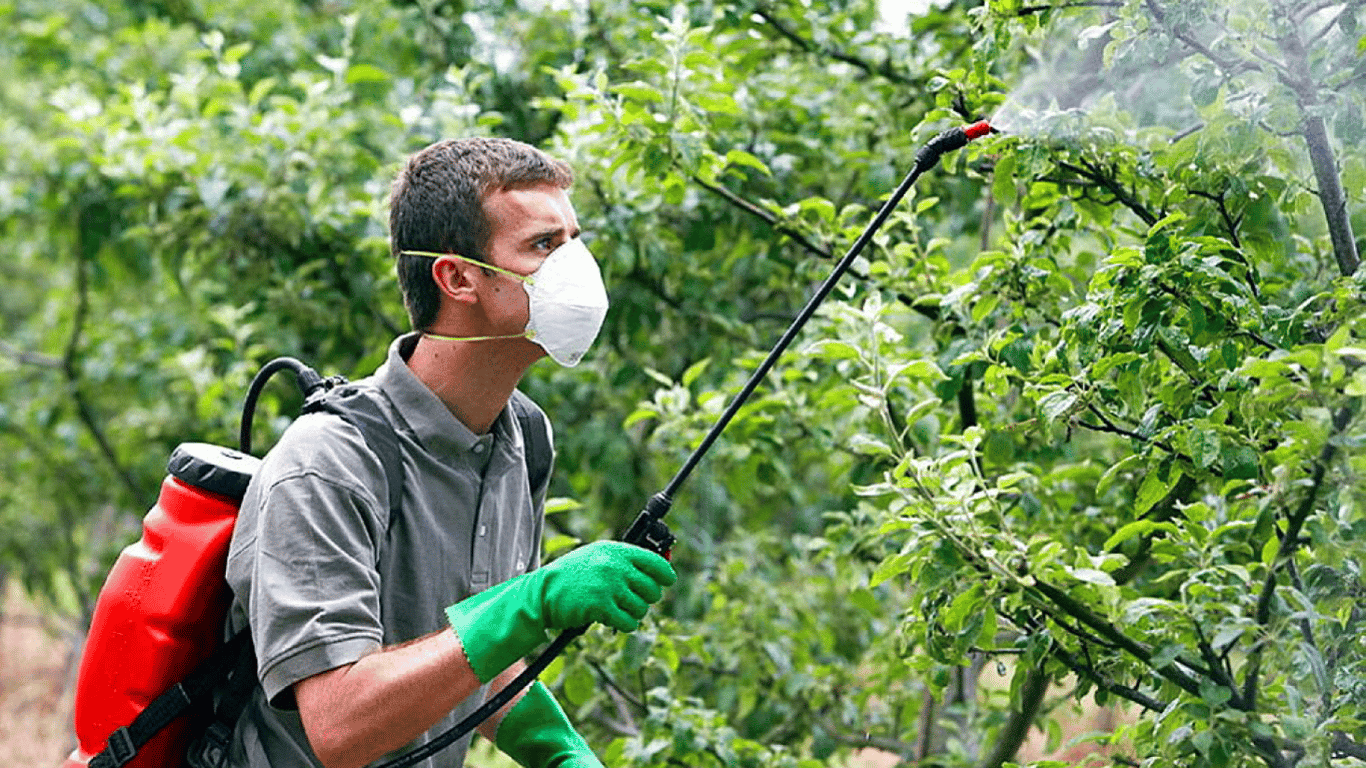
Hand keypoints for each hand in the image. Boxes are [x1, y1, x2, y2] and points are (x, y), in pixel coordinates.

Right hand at [447, 540, 675, 682]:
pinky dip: (623, 625)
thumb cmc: (571, 577)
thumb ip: (624, 562)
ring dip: (631, 614)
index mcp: (616, 550)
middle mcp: (615, 565)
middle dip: (645, 599)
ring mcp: (609, 586)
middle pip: (652, 589)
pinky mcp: (602, 606)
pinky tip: (610, 619)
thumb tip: (659, 571)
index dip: (665, 575)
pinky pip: (629, 622)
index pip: (655, 562)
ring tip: (615, 610)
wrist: (542, 592)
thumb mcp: (597, 557)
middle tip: (630, 601)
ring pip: (642, 608)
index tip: (666, 581)